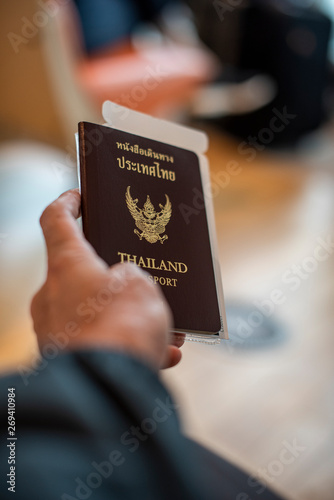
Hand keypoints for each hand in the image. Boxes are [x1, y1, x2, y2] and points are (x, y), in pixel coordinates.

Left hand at [31, 189, 183, 370]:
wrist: (107, 386)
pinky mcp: (66, 361)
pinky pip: (102, 346)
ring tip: (172, 330)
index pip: (56, 220)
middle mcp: (53, 296)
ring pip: (98, 315)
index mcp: (67, 266)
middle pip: (83, 275)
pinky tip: (165, 355)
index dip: (67, 202)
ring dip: (133, 319)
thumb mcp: (140, 285)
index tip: (78, 195)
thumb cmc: (122, 325)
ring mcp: (56, 330)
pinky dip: (130, 347)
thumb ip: (131, 278)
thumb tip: (123, 286)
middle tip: (147, 284)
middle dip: (121, 282)